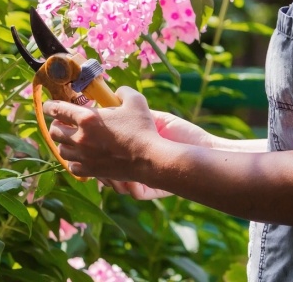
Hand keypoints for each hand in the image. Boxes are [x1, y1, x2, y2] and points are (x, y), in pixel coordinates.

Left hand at [44, 87, 163, 181]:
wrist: (150, 159)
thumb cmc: (142, 129)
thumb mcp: (135, 101)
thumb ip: (123, 92)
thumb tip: (117, 92)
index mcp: (87, 118)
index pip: (57, 109)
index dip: (50, 106)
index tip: (48, 106)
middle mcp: (80, 137)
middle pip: (54, 131)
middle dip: (56, 125)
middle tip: (63, 122)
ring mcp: (84, 156)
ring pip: (61, 149)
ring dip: (63, 142)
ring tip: (71, 139)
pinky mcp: (90, 171)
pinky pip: (72, 166)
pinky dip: (72, 161)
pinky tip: (79, 157)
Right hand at [101, 112, 216, 199]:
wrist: (201, 147)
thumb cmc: (177, 130)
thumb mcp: (150, 117)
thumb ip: (130, 113)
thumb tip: (112, 100)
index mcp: (132, 151)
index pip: (106, 154)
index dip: (96, 150)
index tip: (92, 139)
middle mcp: (135, 168)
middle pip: (106, 172)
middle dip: (102, 165)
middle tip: (101, 155)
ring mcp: (141, 180)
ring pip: (116, 185)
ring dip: (113, 176)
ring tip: (119, 165)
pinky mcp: (150, 190)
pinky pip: (132, 192)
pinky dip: (129, 184)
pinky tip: (133, 174)